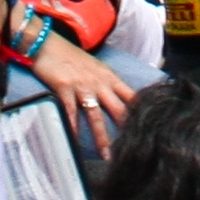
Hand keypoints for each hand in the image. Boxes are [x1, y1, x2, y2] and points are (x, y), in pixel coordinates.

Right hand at [29, 30, 137, 158]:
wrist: (48, 44)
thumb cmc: (72, 57)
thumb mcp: (96, 68)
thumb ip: (107, 83)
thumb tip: (120, 100)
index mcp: (109, 77)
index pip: (131, 96)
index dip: (141, 112)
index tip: (150, 128)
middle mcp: (99, 82)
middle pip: (117, 109)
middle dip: (125, 130)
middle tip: (133, 148)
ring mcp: (82, 86)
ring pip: (95, 115)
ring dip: (101, 137)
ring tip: (106, 155)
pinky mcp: (64, 88)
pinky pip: (71, 112)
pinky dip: (73, 128)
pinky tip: (75, 141)